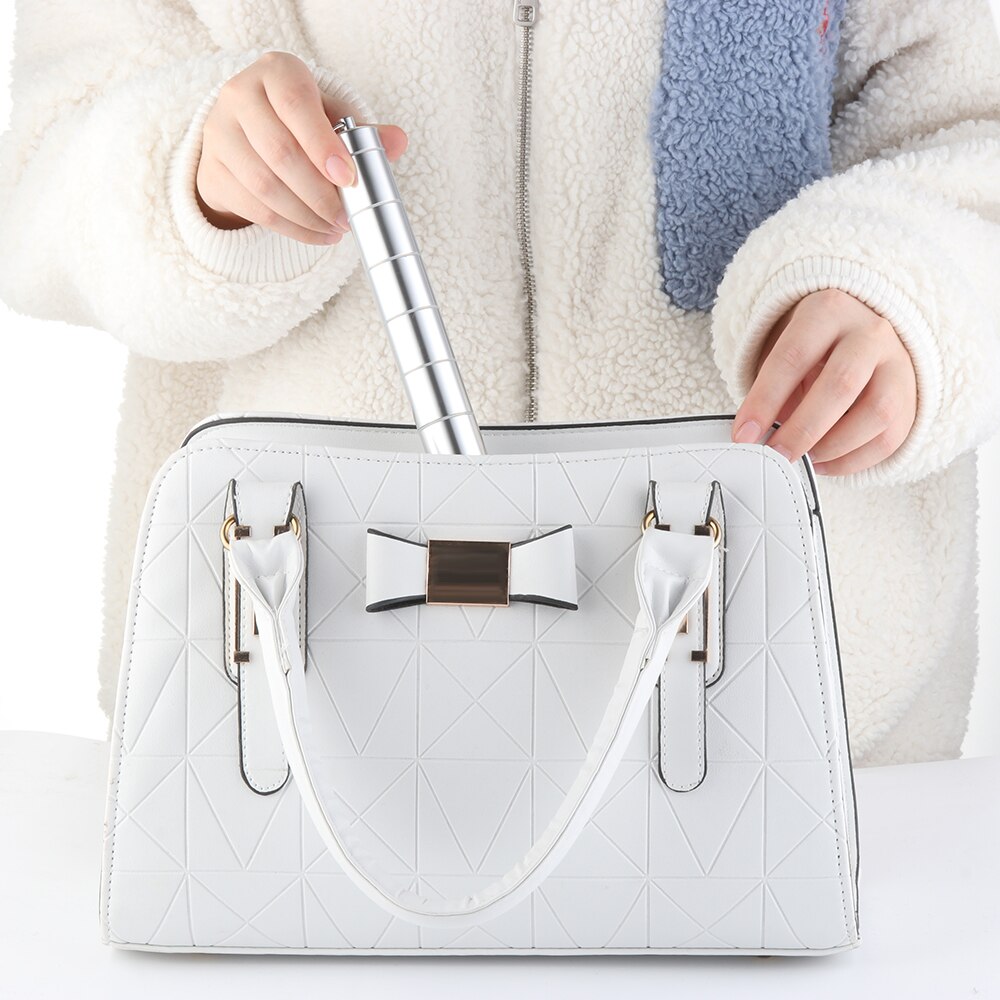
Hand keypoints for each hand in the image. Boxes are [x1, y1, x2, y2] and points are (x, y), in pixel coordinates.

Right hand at [194, 50, 407, 244]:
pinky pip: (255, 208)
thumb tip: (398, 142)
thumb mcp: (330, 117)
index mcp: (276, 72)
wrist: (245, 134)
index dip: (323, 144)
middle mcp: (239, 95)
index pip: (295, 103)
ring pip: (265, 186)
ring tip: (335, 228)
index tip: (348, 178)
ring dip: (306, 216)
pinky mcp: (212, 171)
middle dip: (319, 193)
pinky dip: (291, 228)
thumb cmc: (298, 122)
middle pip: (280, 152)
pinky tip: (316, 234)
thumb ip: (363, 133)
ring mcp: (220, 133)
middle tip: (346, 217)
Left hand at [731, 288, 916, 474]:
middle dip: (802, 429)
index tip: (743, 434)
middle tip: (775, 453)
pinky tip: (825, 464)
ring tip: (804, 458)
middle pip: (840, 384)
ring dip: (833, 446)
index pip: (793, 357)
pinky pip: (890, 438)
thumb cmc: (814, 346)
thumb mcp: (785, 348)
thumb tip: (755, 435)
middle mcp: (870, 333)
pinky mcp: (912, 397)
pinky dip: (853, 461)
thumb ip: (772, 386)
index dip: (765, 400)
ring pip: (876, 413)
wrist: (863, 330)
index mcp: (828, 312)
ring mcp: (898, 364)